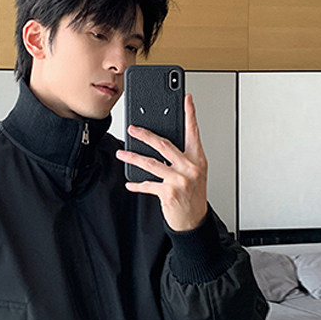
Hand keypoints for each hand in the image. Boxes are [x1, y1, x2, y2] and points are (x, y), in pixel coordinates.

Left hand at [116, 93, 208, 231]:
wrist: (194, 220)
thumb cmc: (194, 195)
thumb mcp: (196, 173)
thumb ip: (184, 157)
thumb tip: (163, 144)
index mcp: (198, 159)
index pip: (193, 132)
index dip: (190, 114)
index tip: (186, 99)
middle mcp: (190, 168)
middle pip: (164, 145)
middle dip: (145, 135)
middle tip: (133, 129)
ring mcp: (179, 180)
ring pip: (151, 163)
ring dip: (133, 157)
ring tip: (122, 153)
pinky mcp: (168, 193)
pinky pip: (148, 185)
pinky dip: (137, 184)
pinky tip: (130, 183)